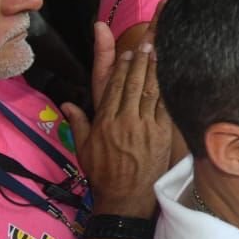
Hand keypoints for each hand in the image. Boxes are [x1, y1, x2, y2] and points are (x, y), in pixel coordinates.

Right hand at [61, 15, 171, 217]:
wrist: (126, 197)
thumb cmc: (103, 174)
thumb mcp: (83, 149)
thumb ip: (77, 123)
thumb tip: (66, 104)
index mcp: (103, 121)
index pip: (112, 87)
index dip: (120, 67)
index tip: (126, 51)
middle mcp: (123, 120)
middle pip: (132, 83)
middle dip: (140, 60)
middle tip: (146, 41)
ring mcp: (144, 126)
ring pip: (149, 91)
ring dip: (154, 69)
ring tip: (159, 50)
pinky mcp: (161, 134)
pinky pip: (165, 106)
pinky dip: (167, 89)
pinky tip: (171, 75)